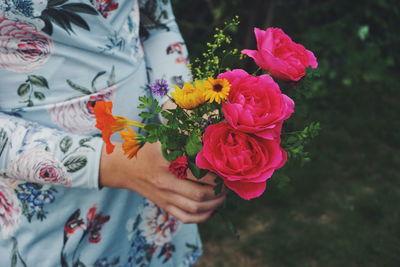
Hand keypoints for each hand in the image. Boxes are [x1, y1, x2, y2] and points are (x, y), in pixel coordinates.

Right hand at [99, 142, 226, 222]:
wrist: (125, 167)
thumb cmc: (148, 150)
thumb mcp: (165, 141)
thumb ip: (186, 143)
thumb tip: (211, 147)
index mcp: (167, 163)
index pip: (198, 173)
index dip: (216, 174)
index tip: (224, 170)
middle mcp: (165, 182)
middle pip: (199, 194)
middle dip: (219, 191)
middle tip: (227, 184)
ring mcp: (164, 197)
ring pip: (195, 208)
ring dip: (214, 204)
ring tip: (223, 196)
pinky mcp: (163, 206)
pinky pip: (185, 218)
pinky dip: (202, 217)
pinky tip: (211, 209)